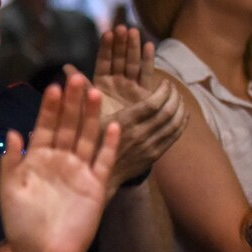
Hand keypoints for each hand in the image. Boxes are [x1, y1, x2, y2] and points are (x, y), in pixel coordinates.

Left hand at [0, 73, 119, 251]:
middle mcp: (60, 161)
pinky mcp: (96, 186)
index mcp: (37, 159)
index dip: (50, 108)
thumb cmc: (21, 224)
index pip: (45, 126)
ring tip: (96, 92)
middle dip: (72, 103)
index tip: (54, 87)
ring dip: (92, 116)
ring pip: (87, 137)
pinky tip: (115, 124)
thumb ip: (11, 161)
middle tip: (78, 78)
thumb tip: (13, 131)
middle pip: (69, 126)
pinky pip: (104, 161)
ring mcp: (79, 172)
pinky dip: (109, 144)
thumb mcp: (9, 189)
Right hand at [84, 27, 186, 189]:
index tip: (165, 82)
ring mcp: (149, 146)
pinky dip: (181, 123)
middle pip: (167, 112)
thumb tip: (68, 71)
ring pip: (173, 124)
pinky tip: (182, 115)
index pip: (153, 104)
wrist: (96, 180)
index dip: (163, 91)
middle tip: (174, 87)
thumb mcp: (81, 123)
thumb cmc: (85, 148)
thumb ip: (81, 99)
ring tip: (180, 98)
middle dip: (174, 96)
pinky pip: (174, 137)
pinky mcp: (154, 156)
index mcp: (123, 123)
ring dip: (180, 108)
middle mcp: (140, 134)